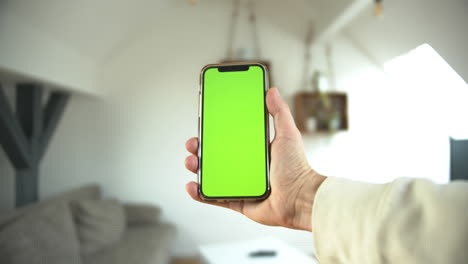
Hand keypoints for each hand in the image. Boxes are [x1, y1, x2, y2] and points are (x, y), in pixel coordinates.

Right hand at [184, 87, 325, 230]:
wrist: (301, 199)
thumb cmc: (297, 167)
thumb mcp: (287, 134)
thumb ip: (279, 112)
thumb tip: (272, 90)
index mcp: (254, 150)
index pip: (229, 136)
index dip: (215, 130)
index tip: (204, 121)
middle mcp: (245, 166)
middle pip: (216, 154)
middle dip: (200, 148)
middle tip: (193, 142)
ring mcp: (240, 184)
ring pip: (211, 175)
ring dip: (197, 167)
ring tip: (191, 161)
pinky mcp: (238, 201)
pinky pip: (215, 197)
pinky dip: (200, 193)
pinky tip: (192, 185)